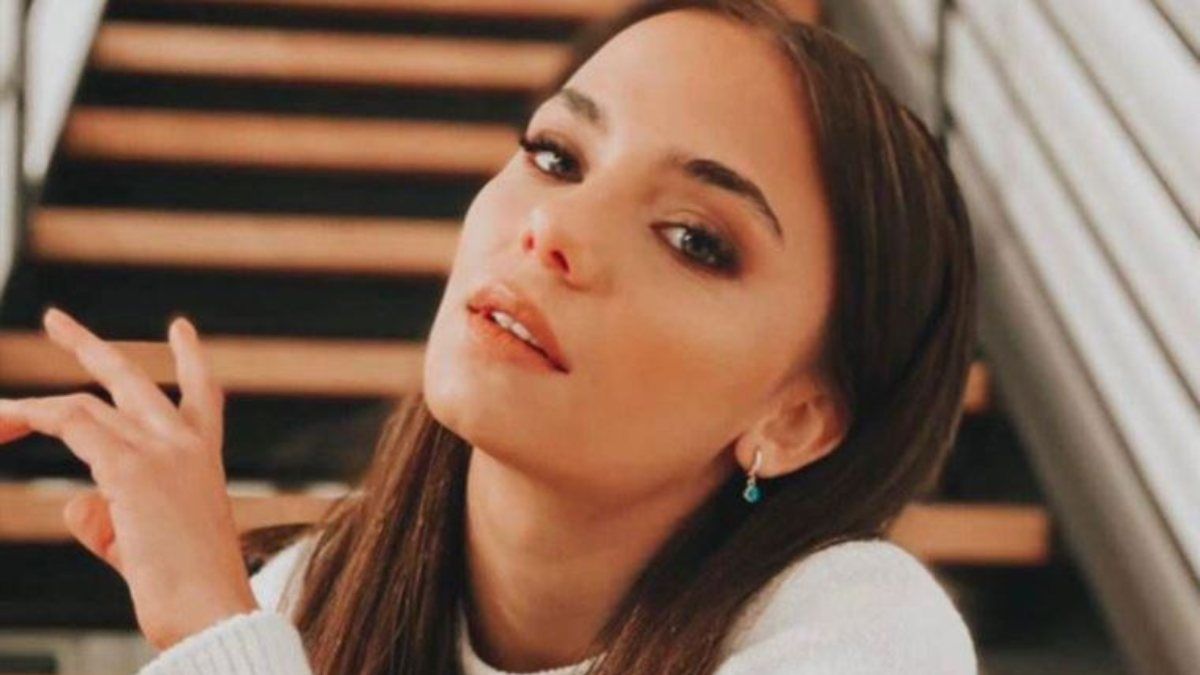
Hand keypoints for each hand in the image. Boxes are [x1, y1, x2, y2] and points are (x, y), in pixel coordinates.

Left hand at [0, 308, 257, 649]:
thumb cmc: (187, 588)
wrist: (210, 611)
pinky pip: (73, 425)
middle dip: (89, 348)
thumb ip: (108, 517)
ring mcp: (160, 453)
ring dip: (32, 407)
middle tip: (56, 321)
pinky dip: (38, 419)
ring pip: (85, 406)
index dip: (190, 360)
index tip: (181, 329)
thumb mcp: (146, 545)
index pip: (203, 397)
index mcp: (203, 463)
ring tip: (0, 413)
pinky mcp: (131, 470)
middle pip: (132, 380)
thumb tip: (78, 502)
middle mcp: (186, 447)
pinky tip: (10, 421)